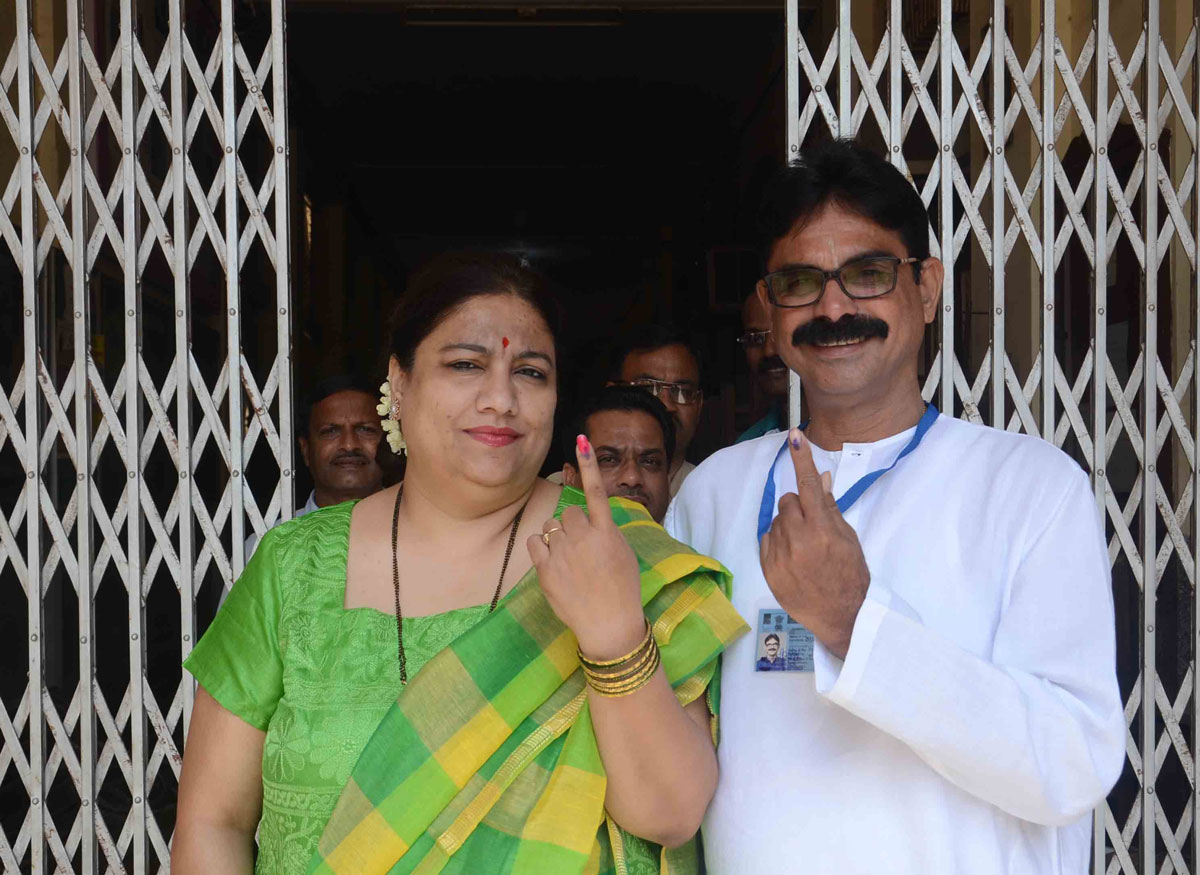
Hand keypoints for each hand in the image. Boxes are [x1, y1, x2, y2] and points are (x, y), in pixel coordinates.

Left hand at [529, 435, 645, 659]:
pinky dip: (541, 549)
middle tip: (582, 548)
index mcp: (607, 532)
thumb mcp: (624, 554)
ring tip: (569, 559)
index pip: (596, 491)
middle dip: (573, 525)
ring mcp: (563, 552)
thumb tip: (592, 521)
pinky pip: (535, 542)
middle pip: (568, 512)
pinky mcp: (546, 568)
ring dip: (557, 537)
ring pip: (551, 526)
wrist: (608, 624)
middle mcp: (584, 537)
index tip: (581, 440)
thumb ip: (607, 533)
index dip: (588, 464)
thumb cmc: (622, 589)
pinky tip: (552, 563)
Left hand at [759, 429, 869, 658]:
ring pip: (776, 520)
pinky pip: (766, 539)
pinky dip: (777, 542)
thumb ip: (831, 508)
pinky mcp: (768, 568)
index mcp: (823, 530)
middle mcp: (799, 540)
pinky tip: (793, 558)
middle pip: (787, 502)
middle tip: (811, 526)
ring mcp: (780, 555)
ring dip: (788, 526)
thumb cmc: (850, 575)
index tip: (794, 436)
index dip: (802, 458)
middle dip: (798, 508)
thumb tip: (822, 478)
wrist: (840, 615)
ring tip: (804, 548)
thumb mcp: (848, 539)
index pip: (809, 485)